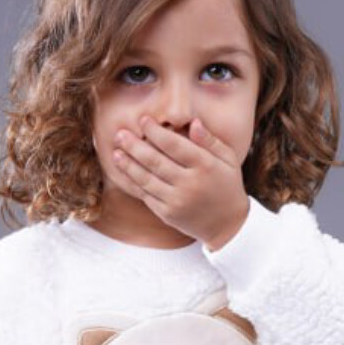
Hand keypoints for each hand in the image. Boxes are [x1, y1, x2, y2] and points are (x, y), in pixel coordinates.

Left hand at [110, 116, 249, 249]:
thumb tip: (193, 122)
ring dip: (128, 165)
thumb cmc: (227, 186)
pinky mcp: (168, 214)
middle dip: (135, 146)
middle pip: (155, 161)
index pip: (174, 145)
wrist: (227, 225)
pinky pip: (146, 195)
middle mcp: (189, 184)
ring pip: (146, 179)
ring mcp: (177, 201)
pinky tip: (124, 171)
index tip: (143, 120)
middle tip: (120, 134)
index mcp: (205, 166)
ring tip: (116, 152)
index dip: (156, 131)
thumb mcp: (227, 160)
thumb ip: (210, 141)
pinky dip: (133, 183)